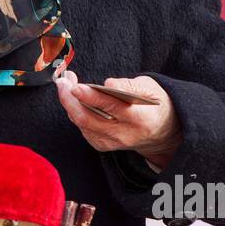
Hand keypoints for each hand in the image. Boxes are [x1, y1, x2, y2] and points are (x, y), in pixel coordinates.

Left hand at [55, 69, 181, 167]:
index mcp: (140, 118)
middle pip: (90, 118)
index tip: (76, 86)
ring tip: (65, 84)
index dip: (92, 97)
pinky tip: (72, 99)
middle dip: (71, 99)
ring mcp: (113, 142)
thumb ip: (129, 86)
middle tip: (63, 81)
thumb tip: (109, 84)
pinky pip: (83, 129)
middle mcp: (125, 134)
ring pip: (83, 124)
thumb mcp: (150, 88)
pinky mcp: (104, 145)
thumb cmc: (153, 104)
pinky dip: (75, 113)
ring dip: (69, 104)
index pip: (113, 107)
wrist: (161, 131)